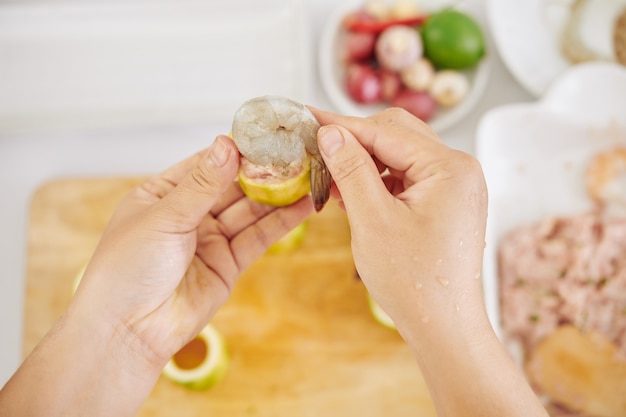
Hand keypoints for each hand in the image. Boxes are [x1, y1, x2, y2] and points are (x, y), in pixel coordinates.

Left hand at [0, 135, 313, 416]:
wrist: (129, 330)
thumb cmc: (127, 270)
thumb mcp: (164, 217)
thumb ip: (202, 184)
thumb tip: (226, 144)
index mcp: (163, 194)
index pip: (206, 164)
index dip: (236, 151)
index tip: (266, 136)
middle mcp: (189, 214)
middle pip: (233, 186)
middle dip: (263, 172)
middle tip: (295, 156)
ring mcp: (210, 239)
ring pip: (250, 211)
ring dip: (278, 195)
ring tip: (307, 177)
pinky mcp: (228, 263)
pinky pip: (258, 237)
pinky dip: (280, 223)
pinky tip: (302, 207)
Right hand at [311, 108, 487, 336]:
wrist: (444, 326)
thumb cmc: (414, 282)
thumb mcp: (373, 220)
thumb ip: (351, 170)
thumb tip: (331, 133)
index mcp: (450, 168)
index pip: (386, 131)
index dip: (342, 125)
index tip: (308, 118)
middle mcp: (459, 169)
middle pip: (397, 135)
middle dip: (355, 141)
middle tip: (317, 148)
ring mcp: (455, 186)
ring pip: (400, 155)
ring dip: (365, 163)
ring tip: (332, 178)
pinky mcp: (446, 202)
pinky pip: (407, 178)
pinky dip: (378, 182)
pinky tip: (353, 194)